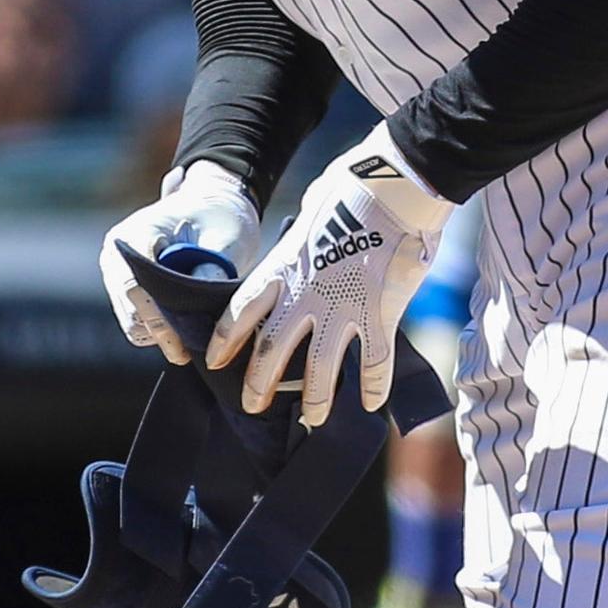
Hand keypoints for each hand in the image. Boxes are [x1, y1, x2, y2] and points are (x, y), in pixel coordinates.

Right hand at [98, 160, 259, 364]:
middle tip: (193, 349)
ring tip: (195, 333)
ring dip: (162, 332)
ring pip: (133, 322)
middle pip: (130, 310)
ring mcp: (117, 273)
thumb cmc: (221, 216)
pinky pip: (138, 322)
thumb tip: (198, 299)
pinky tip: (187, 323)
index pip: (135, 286)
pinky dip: (161, 329)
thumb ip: (214, 266)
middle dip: (162, 331)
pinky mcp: (127, 289)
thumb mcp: (228, 238)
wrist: (214, 205)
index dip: (159, 318)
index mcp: (136, 234)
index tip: (185, 343)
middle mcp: (116, 254)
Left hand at [210, 126, 450, 427]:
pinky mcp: (379, 313)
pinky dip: (373, 385)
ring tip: (311, 420)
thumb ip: (305, 234)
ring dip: (314, 398)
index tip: (214, 361)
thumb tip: (308, 220)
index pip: (241, 311)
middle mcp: (305, 294)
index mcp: (283, 267)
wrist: (392, 187)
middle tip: (252, 406)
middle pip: (272, 349)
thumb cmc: (351, 188)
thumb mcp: (312, 211)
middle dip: (259, 383)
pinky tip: (371, 405)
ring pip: (319, 367)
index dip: (226, 340)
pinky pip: (374, 360)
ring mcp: (342, 307)